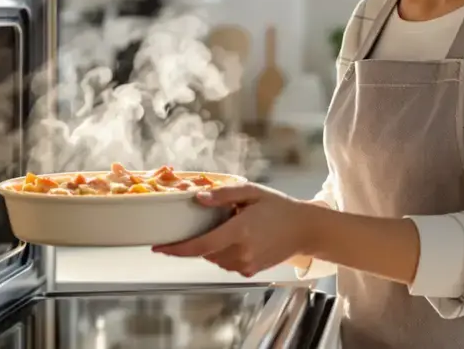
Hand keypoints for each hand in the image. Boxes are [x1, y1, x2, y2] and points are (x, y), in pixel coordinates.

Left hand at [152, 184, 317, 277]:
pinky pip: (226, 262)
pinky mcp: (249, 271)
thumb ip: (224, 195)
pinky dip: (224, 251)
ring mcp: (246, 264)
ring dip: (212, 245)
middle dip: (199, 239)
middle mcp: (241, 252)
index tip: (158, 247)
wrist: (305, 229)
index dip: (176, 248)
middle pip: (205, 251)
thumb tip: (199, 198)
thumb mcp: (252, 192)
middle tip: (214, 221)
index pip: (200, 245)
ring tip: (232, 227)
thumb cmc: (279, 207)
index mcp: (239, 231)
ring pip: (214, 258)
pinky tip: (240, 237)